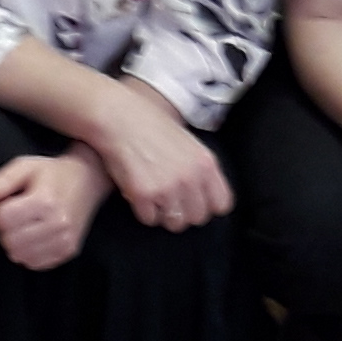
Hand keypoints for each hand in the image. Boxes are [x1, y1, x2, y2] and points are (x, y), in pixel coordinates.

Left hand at [0, 148, 111, 271]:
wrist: (88, 180)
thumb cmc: (51, 173)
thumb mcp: (25, 166)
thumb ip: (2, 179)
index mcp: (45, 200)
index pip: (2, 219)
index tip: (0, 200)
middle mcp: (58, 223)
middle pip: (8, 241)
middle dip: (3, 227)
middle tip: (11, 213)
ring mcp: (64, 240)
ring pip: (18, 255)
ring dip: (14, 241)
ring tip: (22, 223)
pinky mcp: (68, 251)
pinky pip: (33, 263)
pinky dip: (27, 252)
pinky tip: (33, 234)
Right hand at [94, 84, 230, 231]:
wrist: (119, 118)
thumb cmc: (151, 125)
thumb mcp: (188, 142)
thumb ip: (200, 168)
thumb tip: (204, 193)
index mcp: (206, 163)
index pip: (222, 204)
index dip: (207, 205)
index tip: (196, 202)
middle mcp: (190, 177)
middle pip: (198, 218)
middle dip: (184, 211)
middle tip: (169, 199)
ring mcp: (167, 187)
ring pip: (175, 223)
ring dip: (164, 213)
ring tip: (154, 195)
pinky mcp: (143, 194)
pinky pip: (149, 219)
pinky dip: (143, 210)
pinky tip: (139, 191)